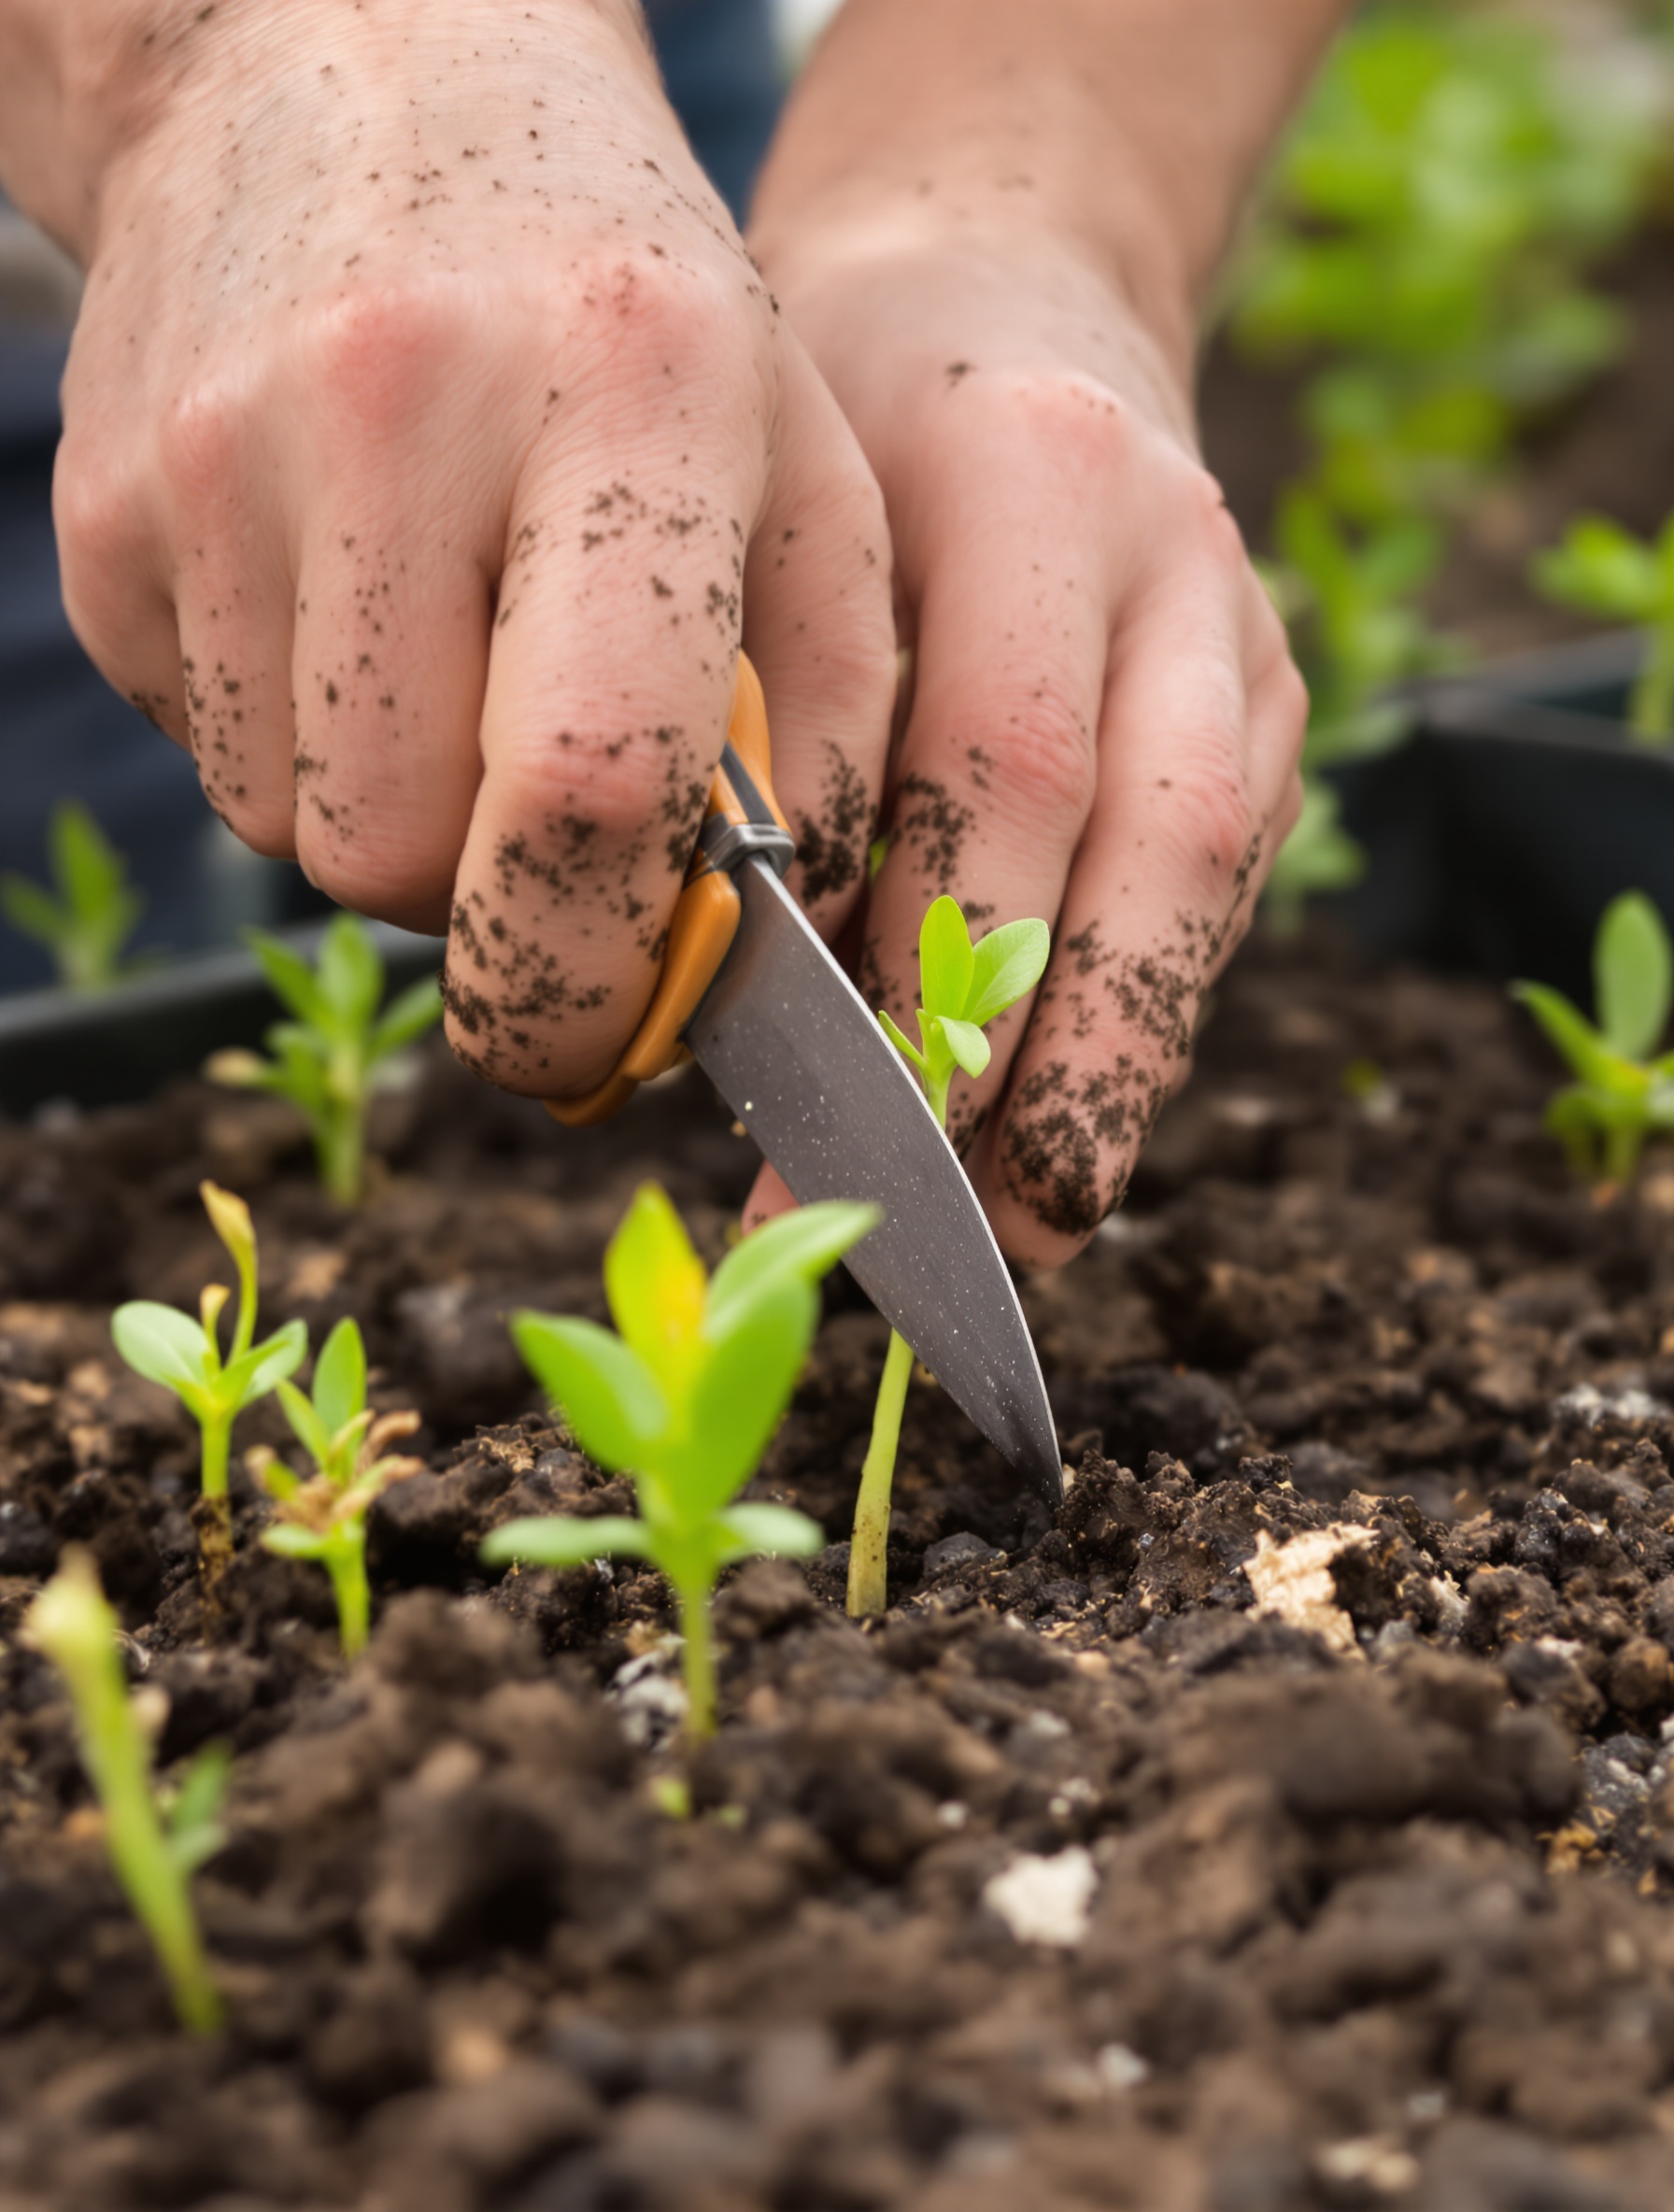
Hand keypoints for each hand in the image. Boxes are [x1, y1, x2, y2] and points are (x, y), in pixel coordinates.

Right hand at [33, 0, 893, 1094]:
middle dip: (484, 906)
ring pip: (290, 833)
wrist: (352, 73)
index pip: (588, 787)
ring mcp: (212, 463)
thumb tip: (770, 955)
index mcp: (627, 396)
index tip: (618, 1032)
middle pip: (399, 858)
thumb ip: (833, 719)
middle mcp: (394, 415)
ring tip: (452, 663)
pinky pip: (210, 754)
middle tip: (548, 828)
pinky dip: (299, 744)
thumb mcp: (802, 468)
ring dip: (393, 818)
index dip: (597, 971)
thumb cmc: (631, 314)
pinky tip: (352, 610)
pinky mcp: (98, 516)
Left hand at [745, 219, 1305, 1264]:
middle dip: (1058, 1062)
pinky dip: (1134, 1019)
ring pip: (1206, 887)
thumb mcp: (770, 514)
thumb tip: (742, 994)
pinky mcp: (1263, 710)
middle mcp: (1174, 563)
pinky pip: (1212, 891)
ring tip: (1025, 1230)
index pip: (1005, 757)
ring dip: (1115, 1076)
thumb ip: (776, 717)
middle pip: (1153, 847)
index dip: (948, 954)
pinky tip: (1061, 1128)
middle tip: (956, 1232)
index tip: (870, 1117)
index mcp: (1036, 479)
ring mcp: (1241, 638)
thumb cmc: (840, 416)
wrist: (1004, 293)